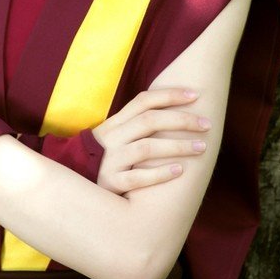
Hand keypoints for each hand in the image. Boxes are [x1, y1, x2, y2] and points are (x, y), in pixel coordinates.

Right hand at [91, 88, 210, 194]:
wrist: (73, 180)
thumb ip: (135, 123)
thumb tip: (171, 110)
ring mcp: (110, 160)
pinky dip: (159, 174)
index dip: (169, 95)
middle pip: (149, 121)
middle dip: (181, 120)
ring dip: (177, 146)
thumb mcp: (114, 134)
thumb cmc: (104, 156)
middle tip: (206, 125)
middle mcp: (112, 137)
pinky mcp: (110, 183)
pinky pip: (137, 178)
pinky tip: (179, 171)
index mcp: (115, 123)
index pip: (144, 101)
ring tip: (201, 148)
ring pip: (146, 148)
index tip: (195, 96)